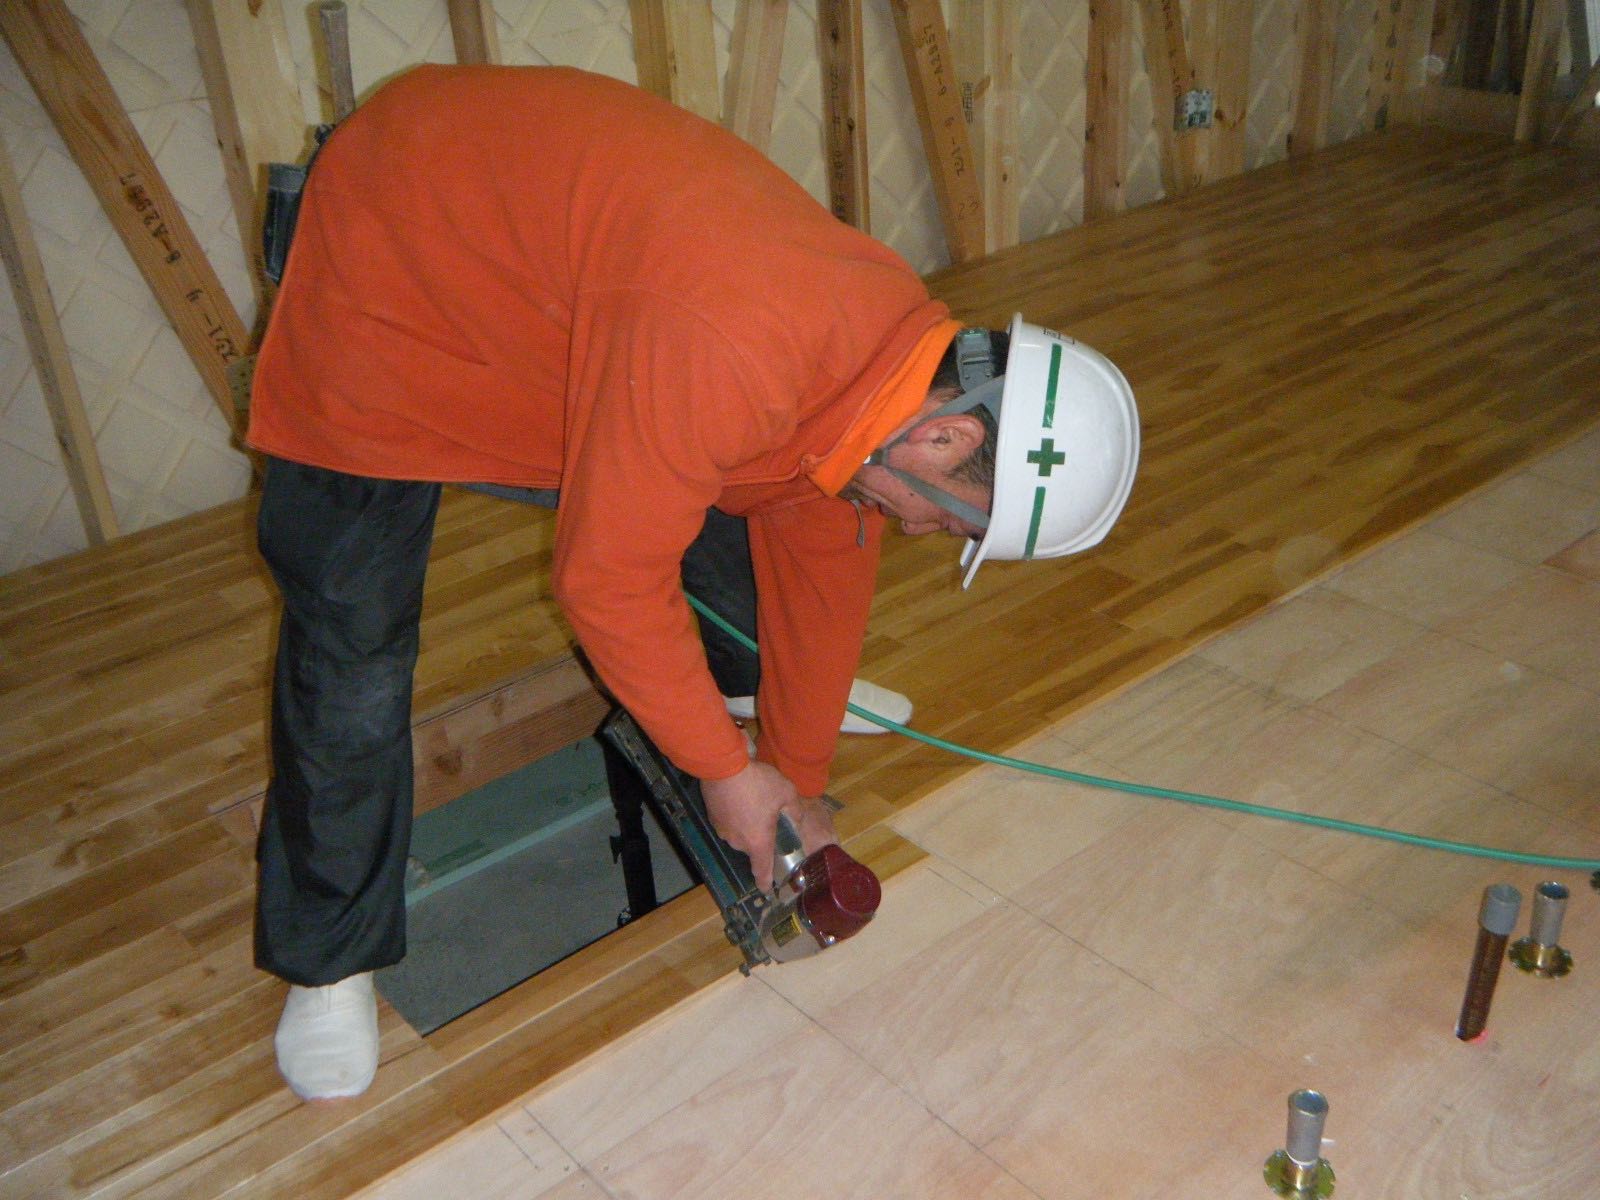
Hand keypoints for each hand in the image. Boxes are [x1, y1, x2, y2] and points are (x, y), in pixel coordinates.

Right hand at [701, 763, 836, 889]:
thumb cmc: (758, 783)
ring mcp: (723, 830)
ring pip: (739, 834)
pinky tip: (740, 799)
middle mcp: (738, 842)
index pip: (761, 871)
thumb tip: (797, 819)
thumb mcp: (786, 793)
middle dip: (760, 837)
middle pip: (752, 848)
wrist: (723, 766)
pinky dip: (734, 816)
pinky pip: (727, 822)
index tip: (766, 889)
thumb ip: (795, 810)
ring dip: (747, 825)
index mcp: (758, 842)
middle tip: (769, 818)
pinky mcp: (712, 818)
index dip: (764, 882)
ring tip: (754, 803)